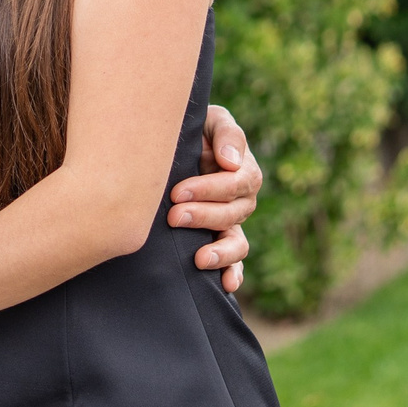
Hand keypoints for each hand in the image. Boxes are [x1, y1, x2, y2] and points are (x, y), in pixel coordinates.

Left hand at [173, 106, 262, 293]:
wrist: (166, 147)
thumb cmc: (190, 130)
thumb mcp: (210, 120)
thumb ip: (226, 134)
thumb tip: (230, 162)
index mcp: (241, 169)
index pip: (236, 183)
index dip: (210, 189)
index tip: (177, 192)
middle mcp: (239, 199)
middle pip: (233, 213)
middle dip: (204, 216)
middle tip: (174, 216)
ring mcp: (230, 222)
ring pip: (237, 242)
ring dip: (221, 252)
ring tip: (200, 259)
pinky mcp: (218, 241)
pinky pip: (234, 262)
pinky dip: (233, 274)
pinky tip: (226, 285)